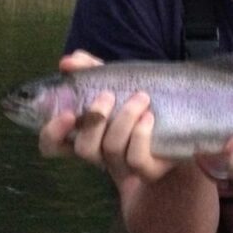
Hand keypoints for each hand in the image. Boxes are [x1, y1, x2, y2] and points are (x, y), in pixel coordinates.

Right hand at [38, 51, 176, 190]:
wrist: (180, 125)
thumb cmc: (139, 104)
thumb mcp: (115, 82)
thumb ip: (90, 69)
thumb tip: (68, 61)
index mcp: (85, 135)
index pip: (53, 145)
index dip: (53, 133)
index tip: (67, 114)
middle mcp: (100, 154)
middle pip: (83, 149)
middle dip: (94, 119)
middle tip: (108, 95)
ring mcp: (123, 165)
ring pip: (111, 149)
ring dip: (124, 118)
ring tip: (141, 97)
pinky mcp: (148, 170)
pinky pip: (136, 159)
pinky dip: (140, 134)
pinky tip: (149, 117)